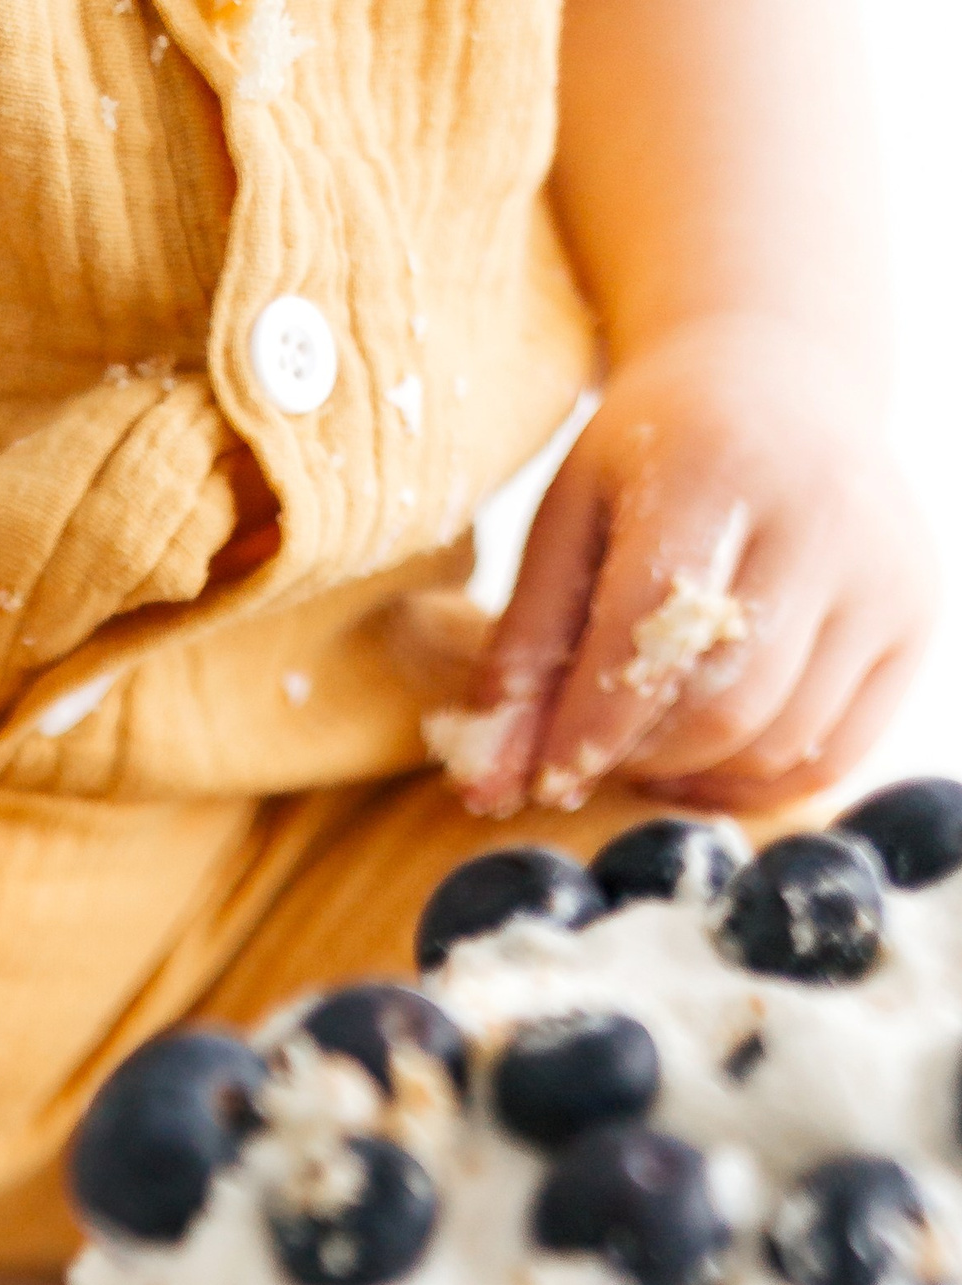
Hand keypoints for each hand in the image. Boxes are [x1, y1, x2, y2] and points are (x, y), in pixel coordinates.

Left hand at [449, 318, 935, 820]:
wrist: (782, 378)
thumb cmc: (655, 456)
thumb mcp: (569, 520)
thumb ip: (523, 649)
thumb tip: (485, 787)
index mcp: (721, 464)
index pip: (650, 631)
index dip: (589, 725)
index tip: (544, 776)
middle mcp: (827, 512)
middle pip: (726, 703)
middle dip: (641, 755)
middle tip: (593, 752)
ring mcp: (889, 567)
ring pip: (780, 740)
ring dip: (693, 773)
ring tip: (643, 743)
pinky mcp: (918, 616)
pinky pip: (834, 754)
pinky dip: (757, 786)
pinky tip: (704, 760)